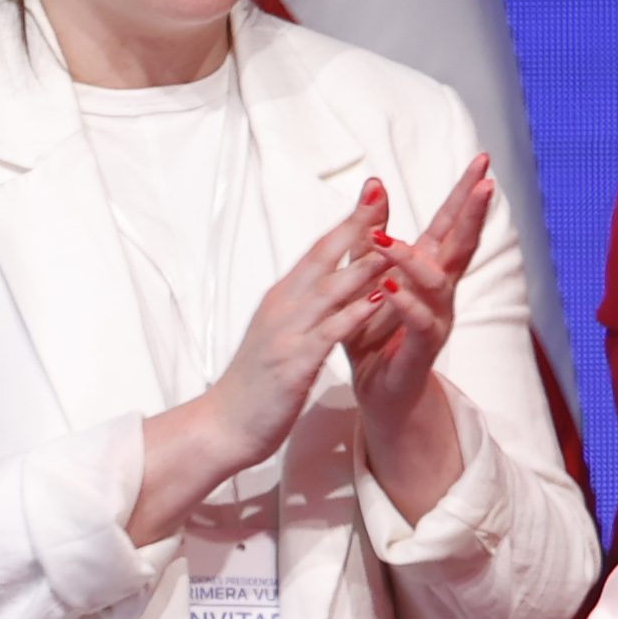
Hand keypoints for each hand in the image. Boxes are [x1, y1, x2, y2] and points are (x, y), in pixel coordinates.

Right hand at [134, 186, 392, 539]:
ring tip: (395, 240)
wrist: (222, 426)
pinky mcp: (292, 363)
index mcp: (283, 298)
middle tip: (382, 195)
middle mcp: (283, 307)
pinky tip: (377, 300)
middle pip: (322, 257)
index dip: (346, 221)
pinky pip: (327, 333)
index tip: (373, 193)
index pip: (319, 250)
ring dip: (362, 264)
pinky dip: (352, 313)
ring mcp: (286, 333)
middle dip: (354, 225)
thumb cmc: (256, 383)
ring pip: (329, 290)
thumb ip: (301, 306)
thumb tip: (325, 282)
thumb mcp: (281, 333)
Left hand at [346, 156, 492, 445]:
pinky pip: (419, 322)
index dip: (464, 193)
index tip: (481, 161)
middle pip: (462, 245)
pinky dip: (404, 304)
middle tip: (485, 183)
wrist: (378, 388)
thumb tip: (374, 183)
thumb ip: (371, 232)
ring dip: (413, 260)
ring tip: (388, 243)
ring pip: (436, 283)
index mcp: (430, 270)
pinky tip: (388, 288)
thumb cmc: (374, 329)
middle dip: (473, 214)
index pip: (450, 224)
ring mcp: (437, 318)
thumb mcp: (365, 273)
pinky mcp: (422, 347)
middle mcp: (442, 290)